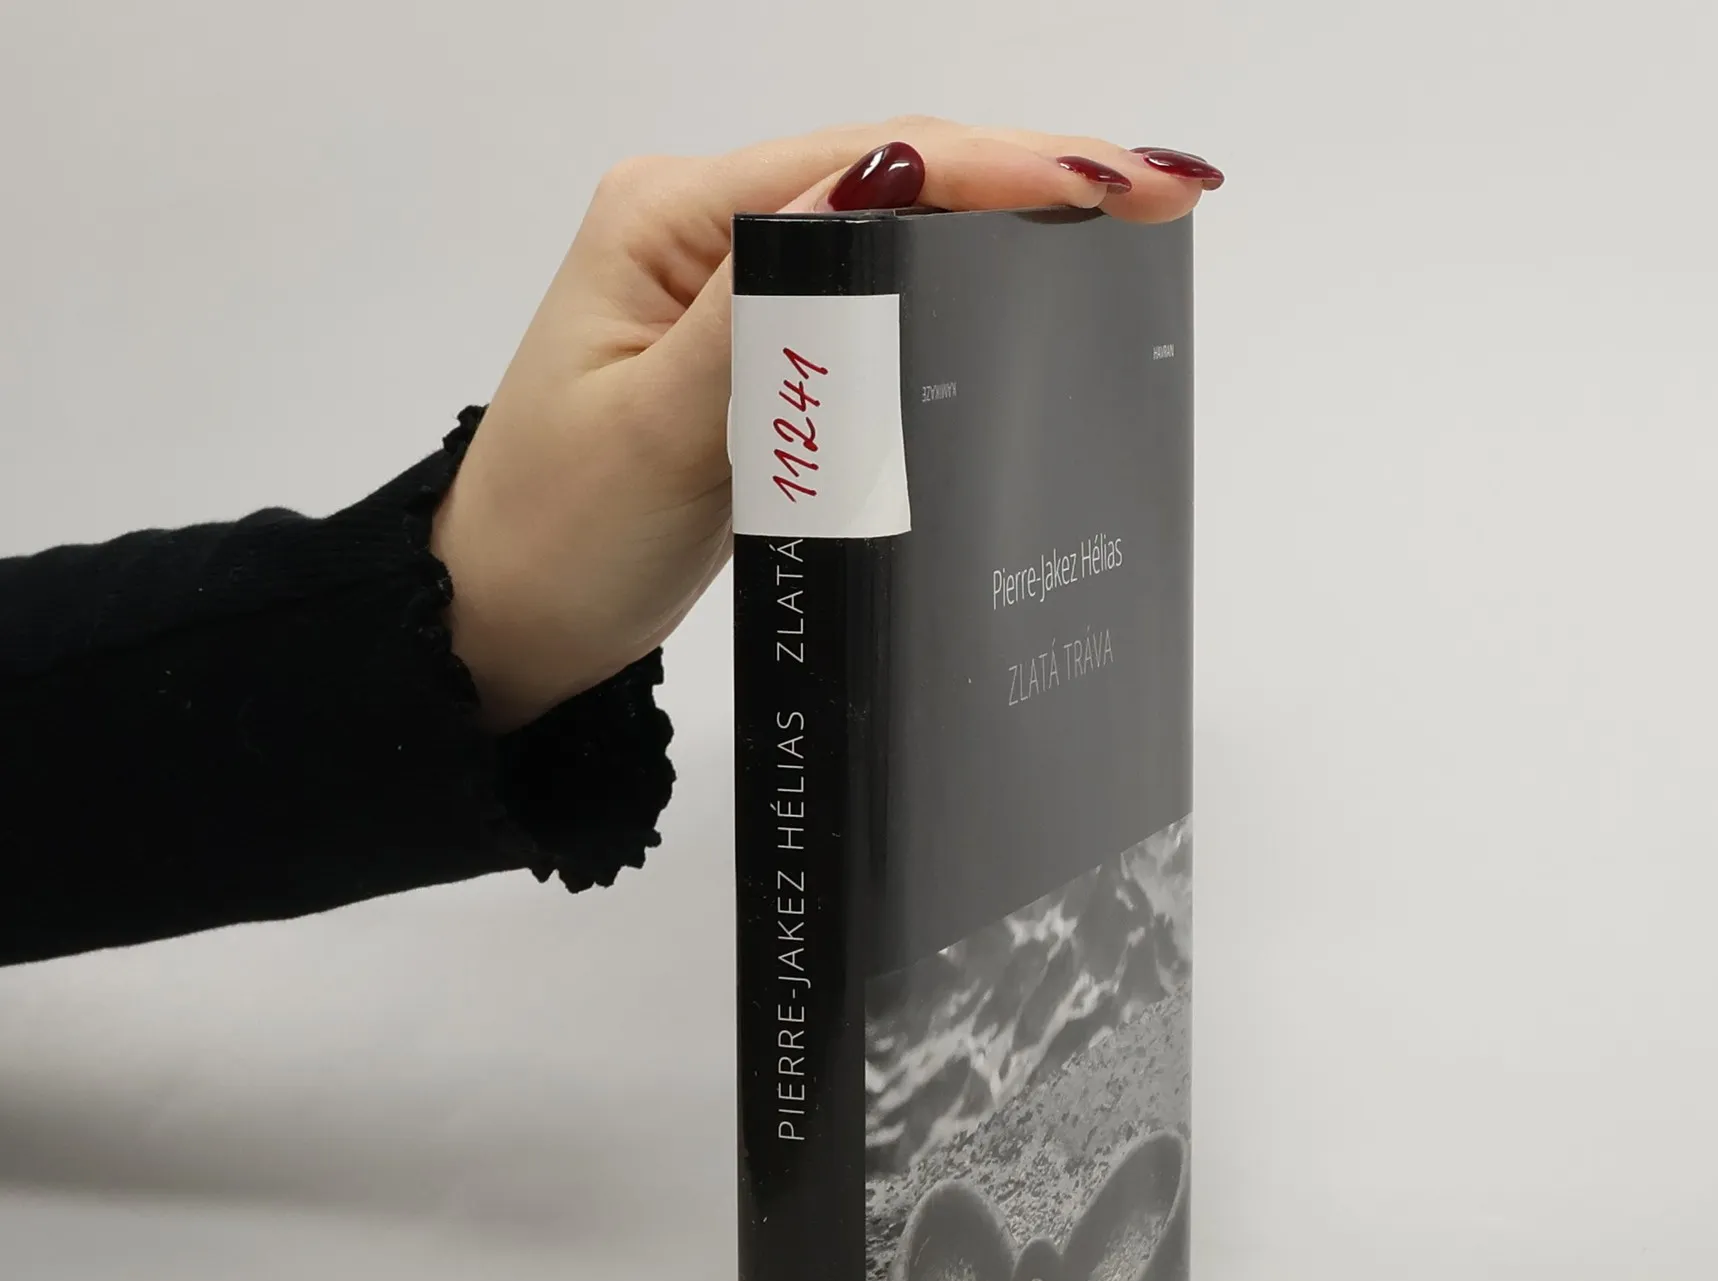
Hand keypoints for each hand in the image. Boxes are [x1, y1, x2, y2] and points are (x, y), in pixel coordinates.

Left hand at [431, 119, 1221, 730]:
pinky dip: (948, 286)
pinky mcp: (746, 348)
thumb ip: (772, 310)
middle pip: (890, 173)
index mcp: (670, 220)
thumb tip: (886, 185)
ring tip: (1123, 219)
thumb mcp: (663, 429)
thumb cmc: (560, 540)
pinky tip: (1019, 287)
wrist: (500, 623)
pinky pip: (862, 297)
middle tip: (1163, 193)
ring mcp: (723, 285)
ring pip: (887, 231)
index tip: (1118, 182)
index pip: (865, 167)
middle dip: (1029, 174)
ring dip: (1001, 220)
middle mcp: (699, 228)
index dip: (1002, 167)